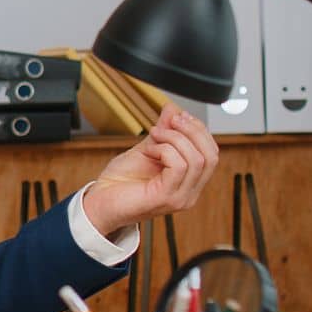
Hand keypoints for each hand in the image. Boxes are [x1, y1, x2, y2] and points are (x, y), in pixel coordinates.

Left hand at [82, 104, 219, 236]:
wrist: (100, 202)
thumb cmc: (119, 182)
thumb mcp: (146, 148)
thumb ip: (163, 131)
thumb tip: (173, 109)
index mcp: (188, 182)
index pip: (211, 153)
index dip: (199, 130)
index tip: (179, 116)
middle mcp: (189, 193)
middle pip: (211, 156)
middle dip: (192, 131)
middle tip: (170, 121)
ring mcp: (180, 197)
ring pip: (197, 159)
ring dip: (174, 139)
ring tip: (154, 137)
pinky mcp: (167, 198)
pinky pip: (179, 166)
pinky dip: (164, 150)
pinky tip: (149, 151)